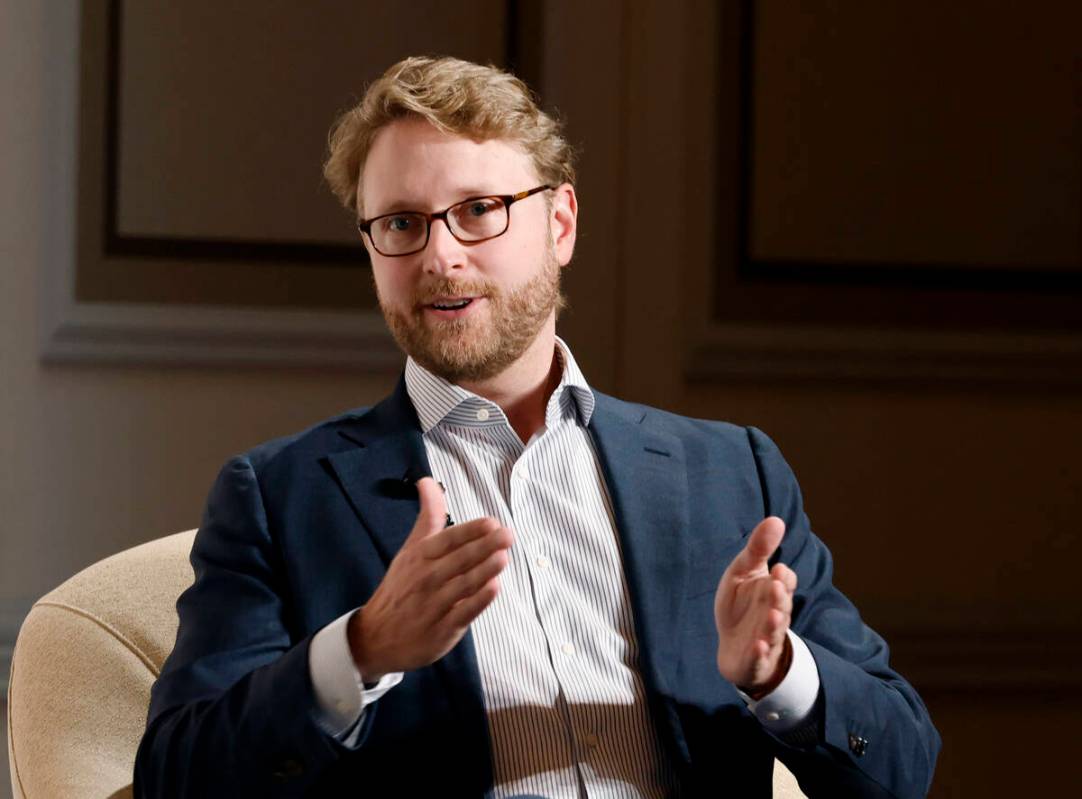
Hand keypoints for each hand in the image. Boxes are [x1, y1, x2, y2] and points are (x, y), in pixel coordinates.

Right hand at [347, 477, 512, 680]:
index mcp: (420, 557)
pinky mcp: (442, 629)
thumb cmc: (401, 587)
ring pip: (462, 585)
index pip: (447, 540)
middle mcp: (426, 578)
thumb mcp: (411, 550)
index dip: (470, 531)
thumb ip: (428, 517)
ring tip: (503, 557)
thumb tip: (428, 481)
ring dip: (483, 571)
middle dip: (484, 547)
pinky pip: (462, 613)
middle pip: (458, 560)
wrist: (376, 637)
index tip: (491, 522)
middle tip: (507, 535)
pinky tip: (493, 588)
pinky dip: (477, 602)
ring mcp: (434, 605)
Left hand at [714, 516, 796, 697]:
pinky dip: (760, 653)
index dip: (784, 578)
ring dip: (774, 624)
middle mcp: (774, 615)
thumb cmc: (741, 605)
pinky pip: (759, 657)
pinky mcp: (756, 659)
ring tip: (772, 615)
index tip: (779, 569)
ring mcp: (767, 638)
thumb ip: (758, 549)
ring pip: (773, 632)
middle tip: (777, 587)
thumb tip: (776, 519)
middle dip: (780, 598)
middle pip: (782, 606)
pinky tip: (758, 647)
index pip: (785, 583)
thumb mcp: (744, 572)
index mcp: (774, 592)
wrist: (733, 647)